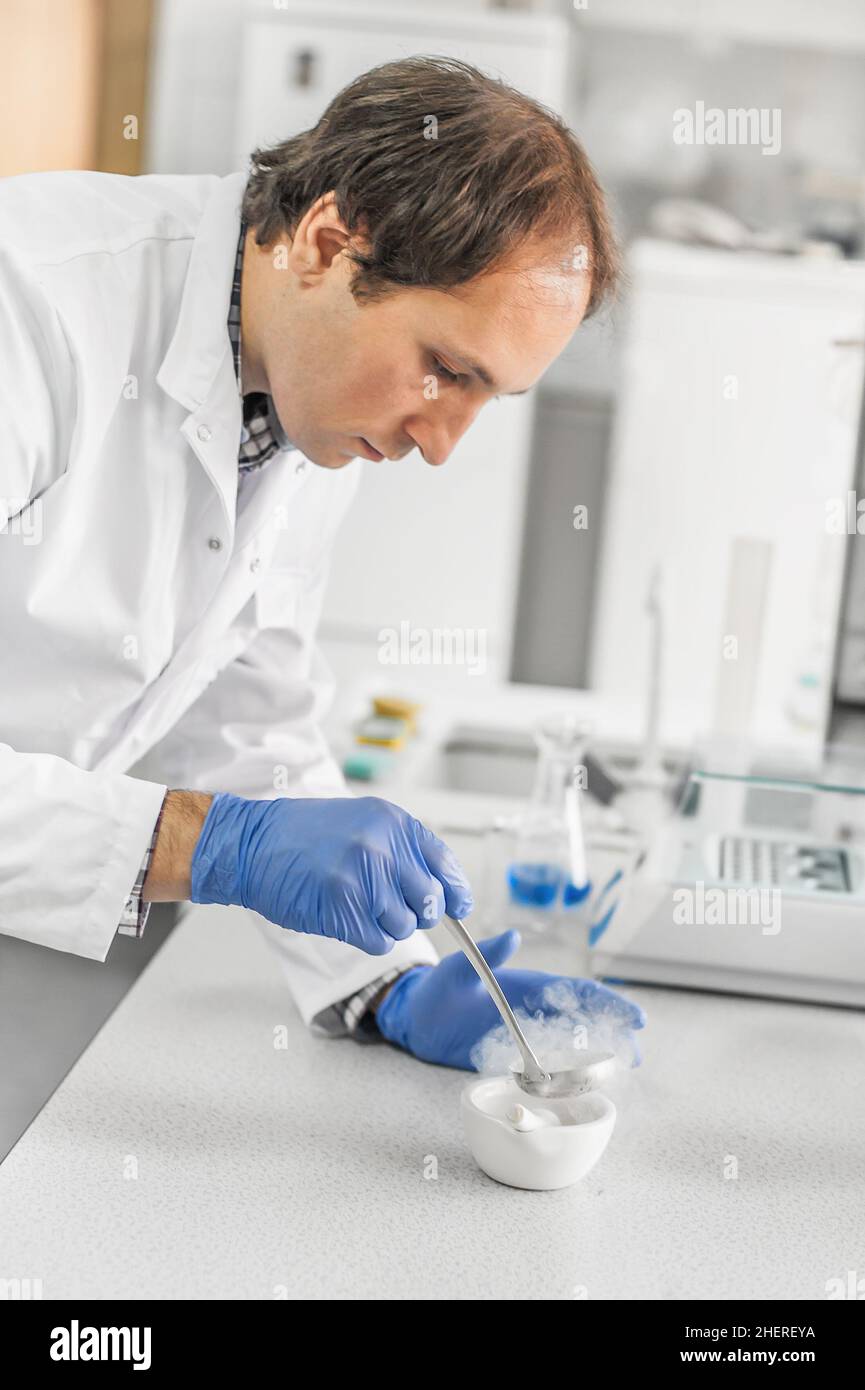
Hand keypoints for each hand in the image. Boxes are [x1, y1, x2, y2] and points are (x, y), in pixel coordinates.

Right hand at [190, 793, 472, 954]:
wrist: (253, 845)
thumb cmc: (305, 836)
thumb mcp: (364, 823)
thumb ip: (403, 851)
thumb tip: (443, 890)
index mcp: (394, 823)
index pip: (444, 866)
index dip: (455, 892)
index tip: (459, 907)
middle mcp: (384, 847)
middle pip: (429, 903)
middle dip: (415, 912)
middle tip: (387, 904)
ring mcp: (364, 878)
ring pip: (404, 925)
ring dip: (385, 925)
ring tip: (356, 905)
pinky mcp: (344, 908)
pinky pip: (378, 941)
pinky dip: (366, 937)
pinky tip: (345, 917)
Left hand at [376, 928, 644, 1069]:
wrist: (417, 1019)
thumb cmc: (437, 989)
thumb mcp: (457, 969)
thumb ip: (485, 956)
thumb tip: (512, 936)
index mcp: (529, 985)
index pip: (576, 992)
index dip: (607, 1003)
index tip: (635, 1016)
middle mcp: (534, 1010)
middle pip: (583, 1021)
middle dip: (614, 1033)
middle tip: (637, 1054)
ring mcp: (526, 1036)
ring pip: (571, 1045)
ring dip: (597, 1057)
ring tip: (623, 1071)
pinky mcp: (513, 1059)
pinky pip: (548, 1068)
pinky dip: (568, 1076)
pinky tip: (583, 1088)